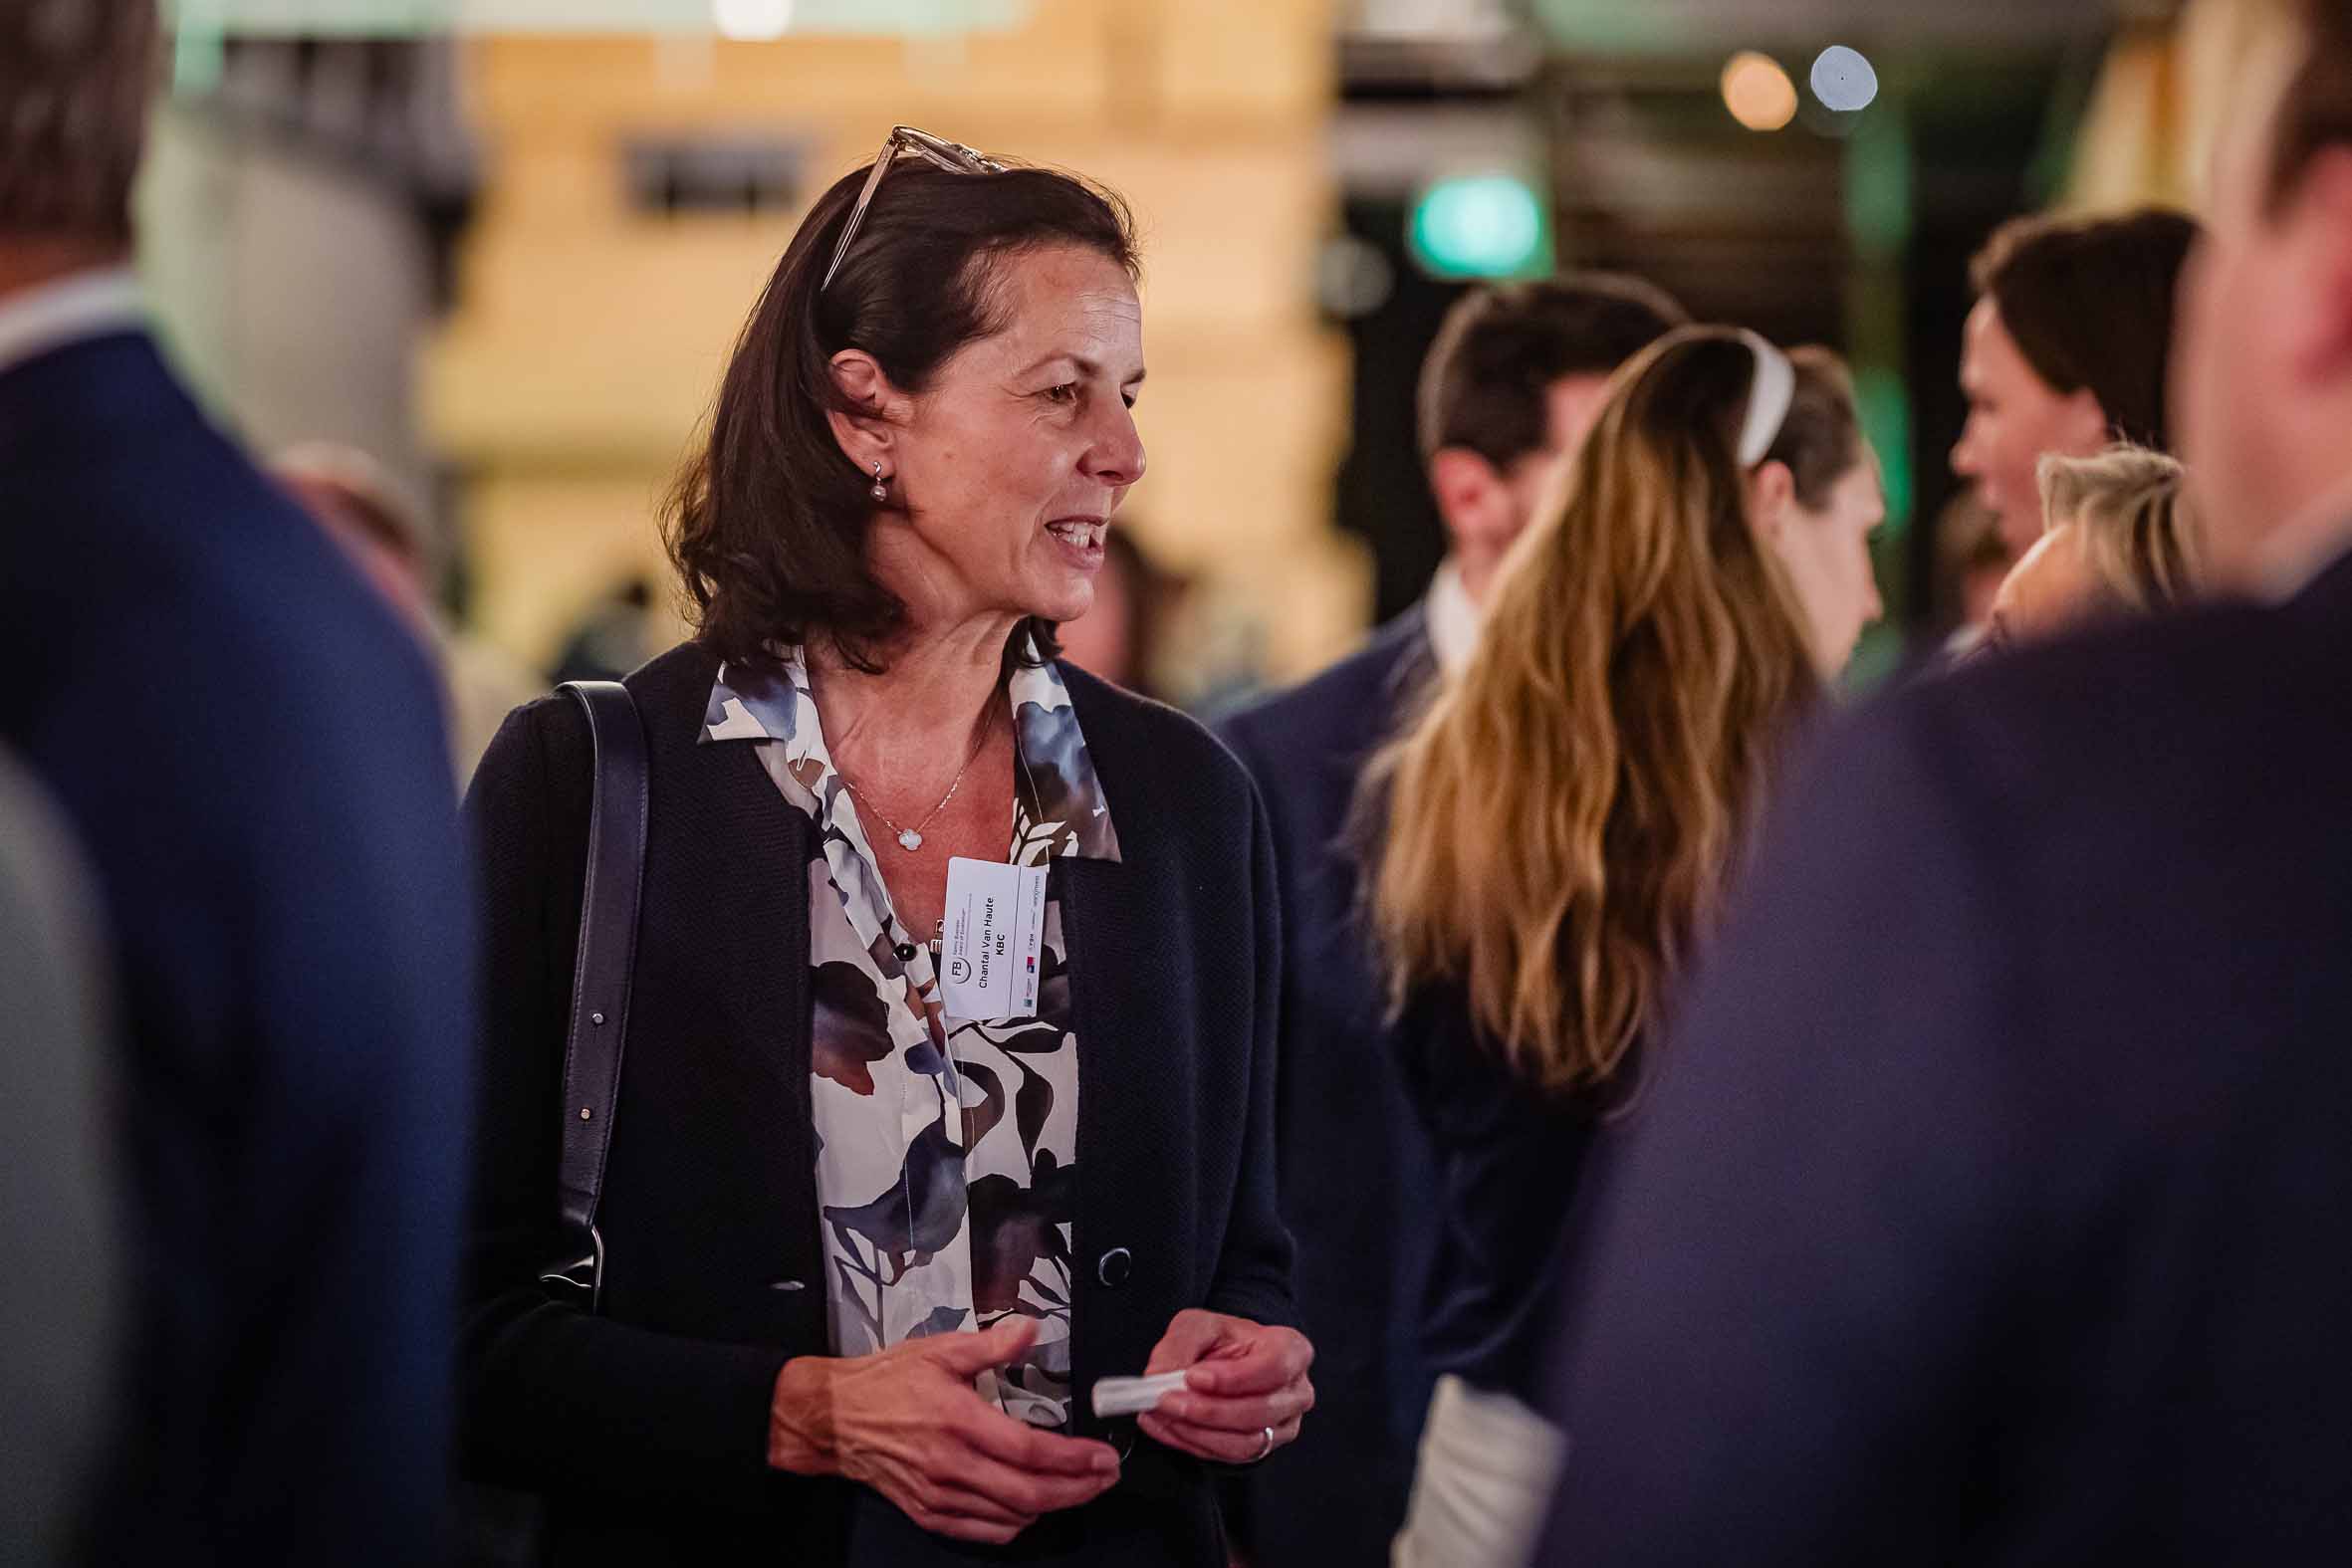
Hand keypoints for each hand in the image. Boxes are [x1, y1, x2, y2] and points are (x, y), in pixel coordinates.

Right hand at [769, 1317, 1119, 1543]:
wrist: (833, 1419)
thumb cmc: (886, 1382)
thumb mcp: (939, 1350)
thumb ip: (990, 1344)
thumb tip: (1032, 1329)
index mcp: (958, 1420)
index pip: (1029, 1449)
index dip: (1073, 1458)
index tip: (1103, 1456)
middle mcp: (951, 1464)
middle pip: (1028, 1493)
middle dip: (1076, 1489)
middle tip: (1105, 1478)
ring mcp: (939, 1495)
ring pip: (1010, 1516)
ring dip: (1052, 1506)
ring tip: (1078, 1489)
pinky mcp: (928, 1513)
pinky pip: (983, 1531)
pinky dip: (1015, 1524)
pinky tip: (1032, 1507)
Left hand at [1135, 1309, 1314, 1464]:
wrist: (1226, 1363)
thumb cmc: (1221, 1341)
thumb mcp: (1198, 1325)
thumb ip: (1179, 1345)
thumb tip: (1159, 1375)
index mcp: (1292, 1350)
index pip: (1274, 1367)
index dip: (1234, 1378)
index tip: (1193, 1377)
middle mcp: (1296, 1392)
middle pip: (1258, 1411)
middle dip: (1207, 1410)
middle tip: (1166, 1400)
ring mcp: (1283, 1425)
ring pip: (1244, 1442)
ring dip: (1197, 1432)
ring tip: (1162, 1414)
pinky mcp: (1262, 1449)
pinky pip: (1229, 1456)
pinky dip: (1193, 1443)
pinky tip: (1167, 1426)